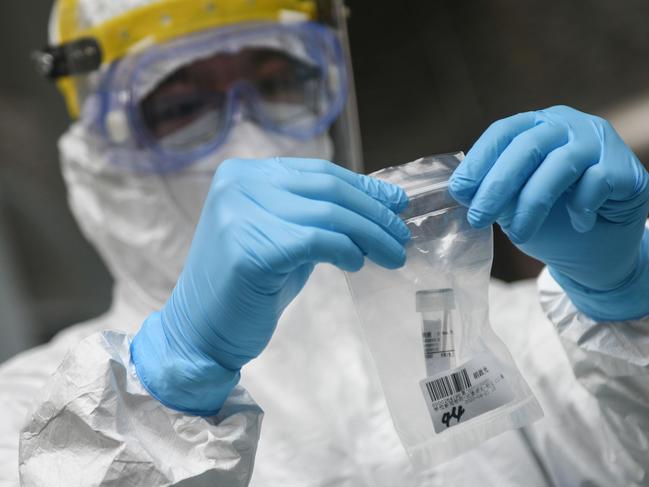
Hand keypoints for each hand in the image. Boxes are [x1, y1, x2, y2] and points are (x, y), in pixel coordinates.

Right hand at [132, 157, 409, 414]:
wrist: (201, 331)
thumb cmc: (247, 287)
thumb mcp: (286, 237)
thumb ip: (320, 215)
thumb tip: (381, 201)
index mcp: (244, 174)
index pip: (319, 172)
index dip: (363, 187)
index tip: (395, 203)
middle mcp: (238, 185)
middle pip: (328, 189)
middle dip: (374, 212)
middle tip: (400, 235)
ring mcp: (239, 214)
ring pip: (328, 214)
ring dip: (371, 235)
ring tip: (393, 254)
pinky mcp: (249, 248)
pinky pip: (316, 241)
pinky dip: (346, 250)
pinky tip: (357, 264)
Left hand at [449, 105, 648, 320]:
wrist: (597, 249)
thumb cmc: (551, 221)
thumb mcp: (513, 206)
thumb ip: (493, 193)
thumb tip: (462, 191)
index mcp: (535, 127)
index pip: (503, 133)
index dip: (478, 161)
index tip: (458, 191)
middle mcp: (566, 125)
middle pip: (527, 147)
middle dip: (497, 186)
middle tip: (477, 218)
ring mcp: (598, 141)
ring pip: (559, 166)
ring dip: (532, 204)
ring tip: (518, 234)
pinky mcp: (624, 166)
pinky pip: (596, 183)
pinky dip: (581, 208)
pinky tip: (579, 223)